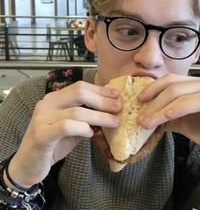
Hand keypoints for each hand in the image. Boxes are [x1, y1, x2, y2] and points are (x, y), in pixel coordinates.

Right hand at [6, 81, 120, 186]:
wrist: (29, 164)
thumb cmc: (54, 144)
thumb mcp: (73, 128)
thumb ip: (87, 118)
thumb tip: (111, 110)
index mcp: (55, 98)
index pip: (80, 87)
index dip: (100, 90)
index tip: (117, 95)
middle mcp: (47, 104)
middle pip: (79, 93)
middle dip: (102, 100)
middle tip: (119, 108)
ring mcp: (42, 118)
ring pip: (76, 111)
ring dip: (99, 117)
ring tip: (114, 122)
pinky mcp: (41, 134)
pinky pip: (67, 126)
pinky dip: (82, 128)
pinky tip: (90, 133)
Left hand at [138, 73, 199, 170]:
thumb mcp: (181, 121)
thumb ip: (165, 116)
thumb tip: (144, 115)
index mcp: (195, 84)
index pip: (170, 79)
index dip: (153, 87)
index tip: (139, 99)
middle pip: (172, 86)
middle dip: (153, 102)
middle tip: (140, 117)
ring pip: (181, 93)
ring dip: (160, 108)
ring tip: (148, 121)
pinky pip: (197, 102)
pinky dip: (179, 108)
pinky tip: (167, 116)